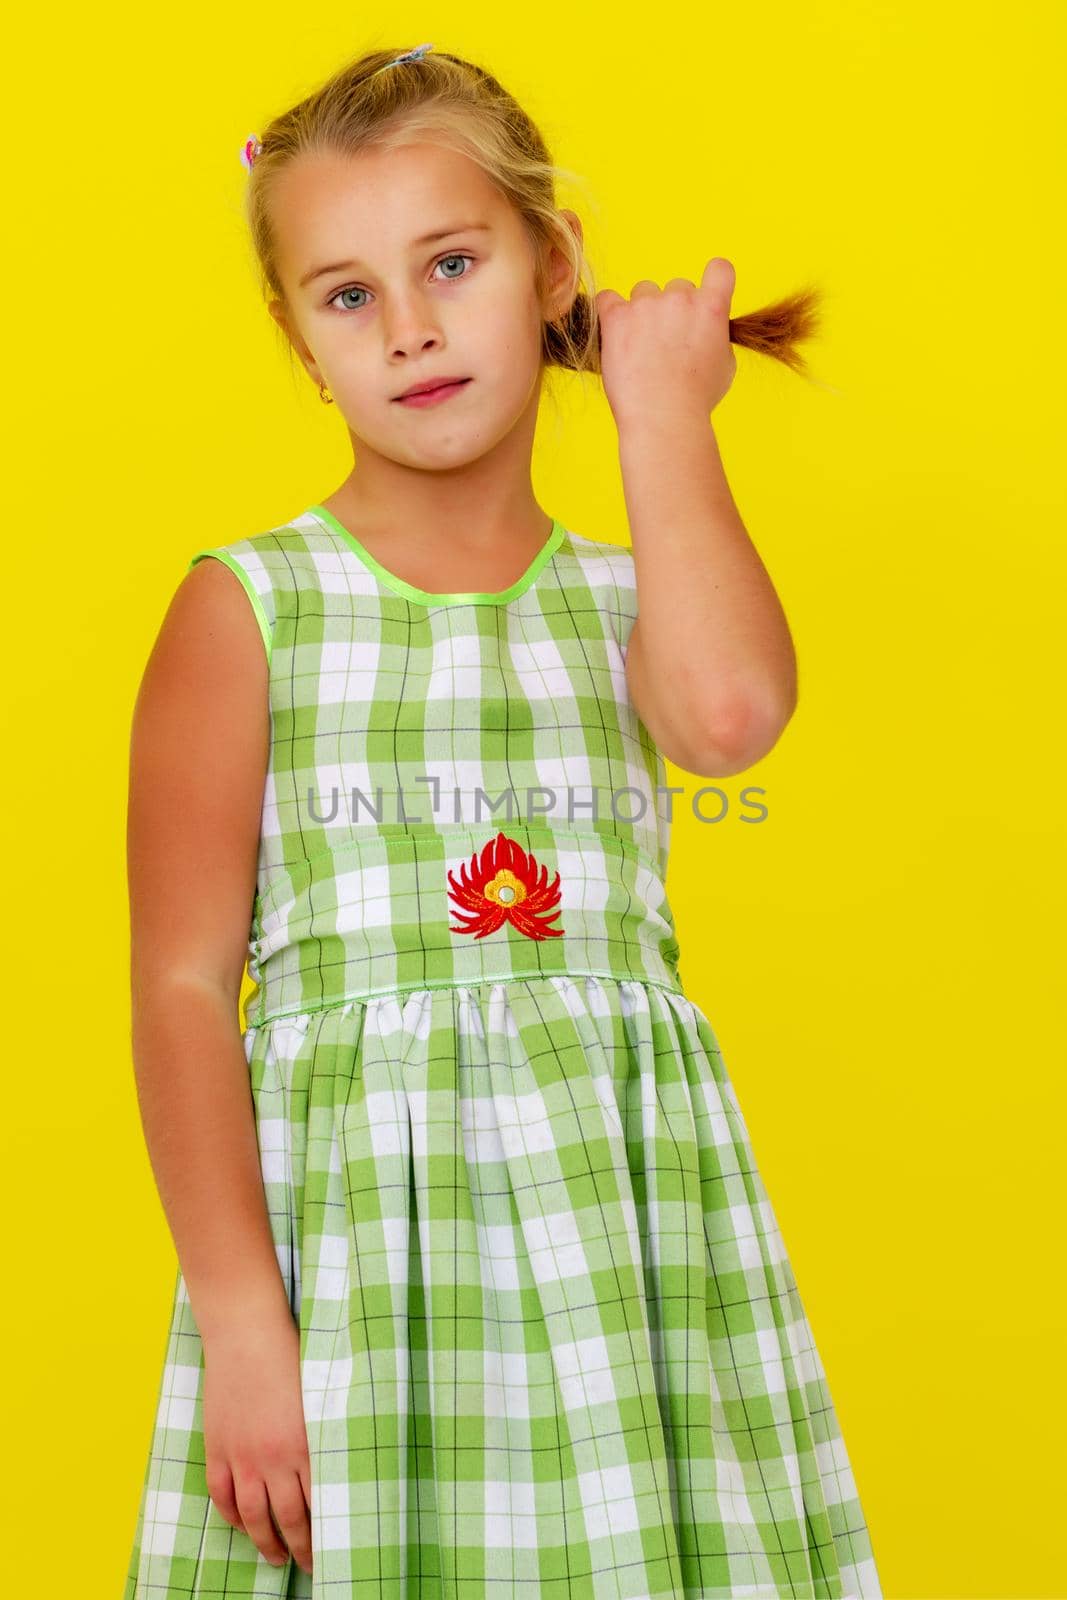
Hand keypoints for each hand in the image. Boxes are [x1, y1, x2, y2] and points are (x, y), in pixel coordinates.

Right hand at [202, 1313, 313, 1575]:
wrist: (246, 1332)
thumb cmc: (290, 1354)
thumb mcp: (319, 1394)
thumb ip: (325, 1432)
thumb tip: (337, 1464)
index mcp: (304, 1444)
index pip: (318, 1504)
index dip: (324, 1533)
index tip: (332, 1550)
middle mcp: (272, 1457)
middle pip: (288, 1518)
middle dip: (300, 1547)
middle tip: (309, 1566)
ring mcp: (241, 1456)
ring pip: (253, 1515)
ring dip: (264, 1542)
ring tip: (275, 1557)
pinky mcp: (217, 1448)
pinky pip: (222, 1496)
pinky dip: (232, 1516)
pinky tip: (242, 1525)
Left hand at [595, 257, 736, 426]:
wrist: (663, 417)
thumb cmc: (695, 399)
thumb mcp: (724, 366)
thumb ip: (716, 336)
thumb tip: (708, 329)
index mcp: (712, 308)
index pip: (720, 269)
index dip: (712, 280)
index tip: (704, 296)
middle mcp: (681, 299)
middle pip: (676, 287)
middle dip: (671, 309)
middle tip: (665, 344)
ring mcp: (647, 305)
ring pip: (643, 292)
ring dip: (641, 312)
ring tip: (640, 348)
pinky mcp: (617, 317)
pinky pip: (607, 299)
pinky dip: (610, 313)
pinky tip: (615, 335)